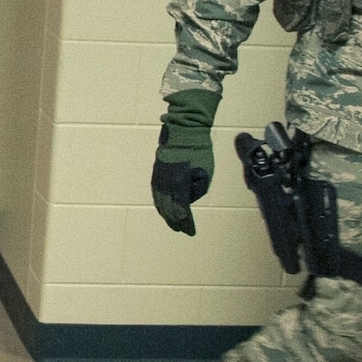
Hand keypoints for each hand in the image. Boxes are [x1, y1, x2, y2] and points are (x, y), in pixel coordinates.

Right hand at [152, 89, 220, 235]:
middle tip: (183, 230)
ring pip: (160, 202)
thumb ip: (198, 190)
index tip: (191, 232)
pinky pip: (156, 193)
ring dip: (166, 215)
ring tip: (173, 223)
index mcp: (179, 184)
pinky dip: (159, 203)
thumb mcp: (206, 172)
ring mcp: (159, 177)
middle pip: (169, 209)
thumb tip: (189, 198)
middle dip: (176, 222)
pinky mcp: (156, 172)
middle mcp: (166, 183)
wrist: (184, 129)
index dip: (187, 223)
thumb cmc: (199, 149)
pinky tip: (163, 208)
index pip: (182, 211)